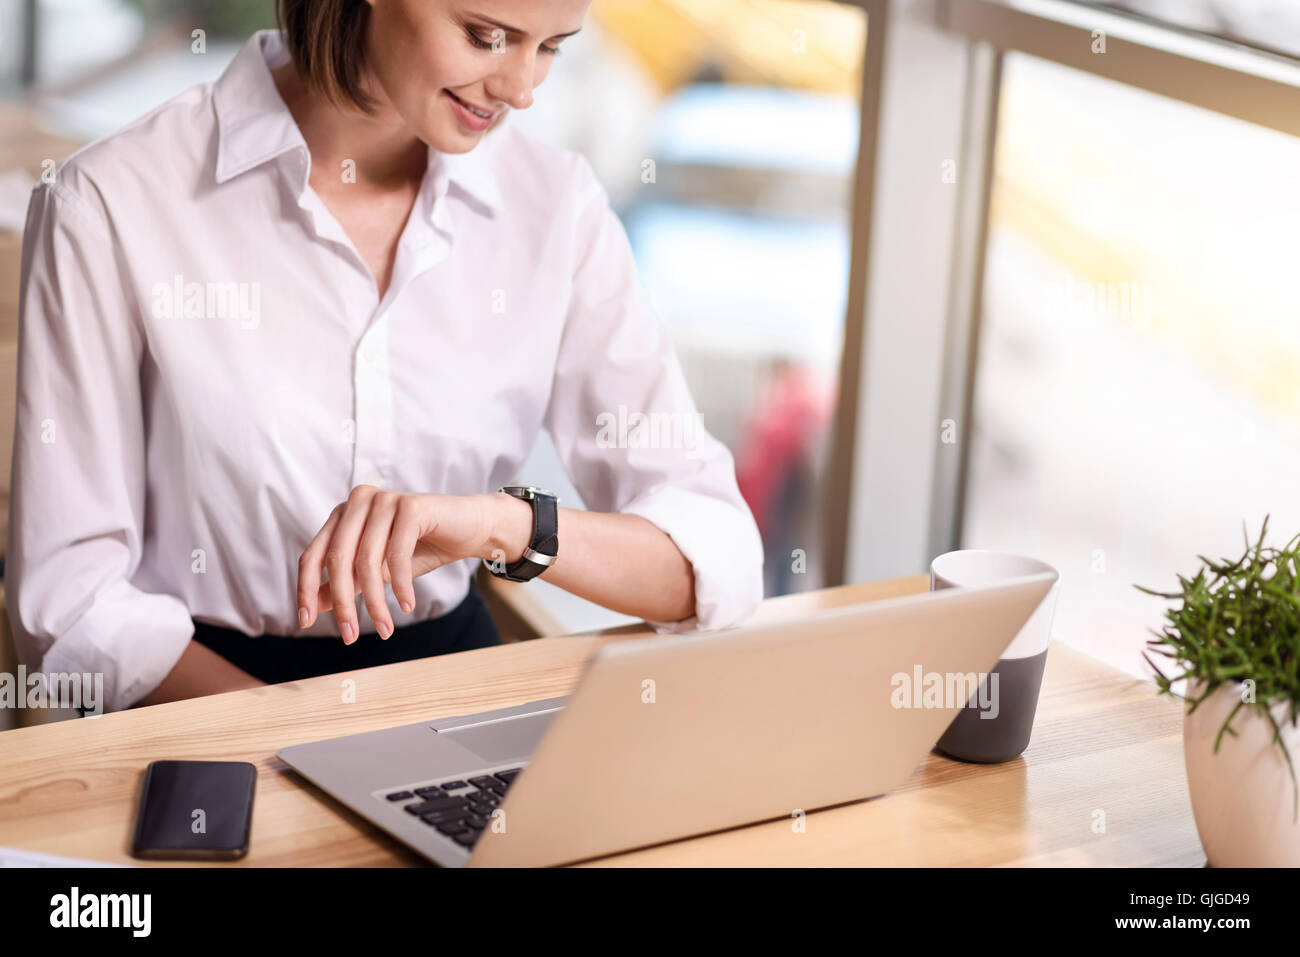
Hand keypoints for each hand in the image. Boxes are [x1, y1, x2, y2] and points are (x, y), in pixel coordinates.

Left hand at [296, 486, 527, 642]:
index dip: (306, 589)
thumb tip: (314, 607)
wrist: (470, 528)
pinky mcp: (411, 505)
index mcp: (344, 514)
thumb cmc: (422, 547)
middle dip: (343, 603)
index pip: (314, 554)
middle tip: (350, 636)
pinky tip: (407, 605)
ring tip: (385, 629)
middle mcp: (359, 501)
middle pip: (338, 559)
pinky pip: (397, 555)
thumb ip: (346, 583)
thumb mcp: (378, 570)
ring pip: (367, 560)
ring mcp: (385, 500)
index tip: (306, 622)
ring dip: (376, 602)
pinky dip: (401, 586)